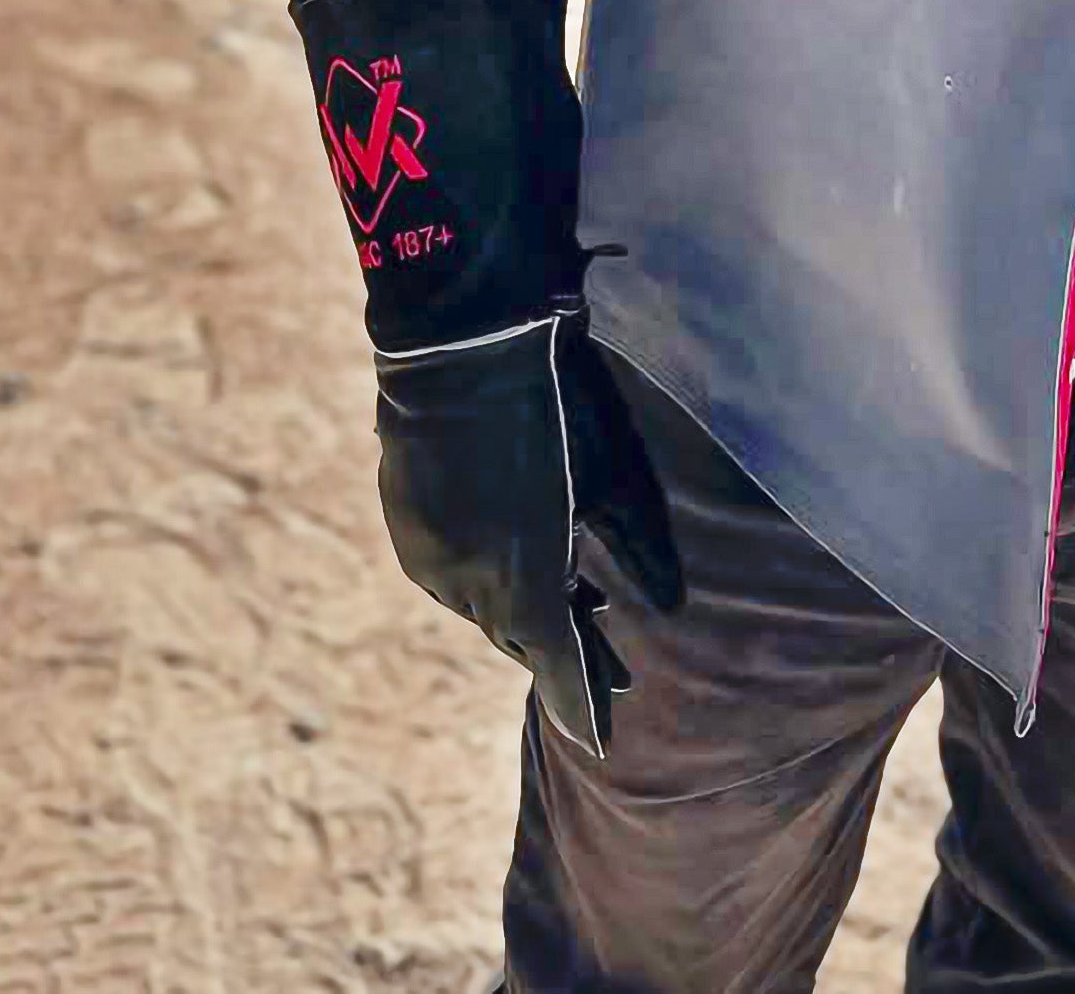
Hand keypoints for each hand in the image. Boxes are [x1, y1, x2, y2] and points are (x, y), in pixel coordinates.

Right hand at [372, 299, 682, 753]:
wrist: (466, 341)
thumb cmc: (555, 403)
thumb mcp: (610, 476)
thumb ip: (636, 547)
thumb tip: (666, 607)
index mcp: (519, 577)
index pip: (555, 656)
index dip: (580, 691)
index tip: (605, 733)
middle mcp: (465, 584)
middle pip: (518, 634)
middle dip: (562, 652)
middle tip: (613, 673)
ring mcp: (429, 556)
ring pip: (482, 606)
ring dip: (522, 612)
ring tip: (575, 613)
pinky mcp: (408, 525)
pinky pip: (451, 575)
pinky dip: (487, 579)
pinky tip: (516, 568)